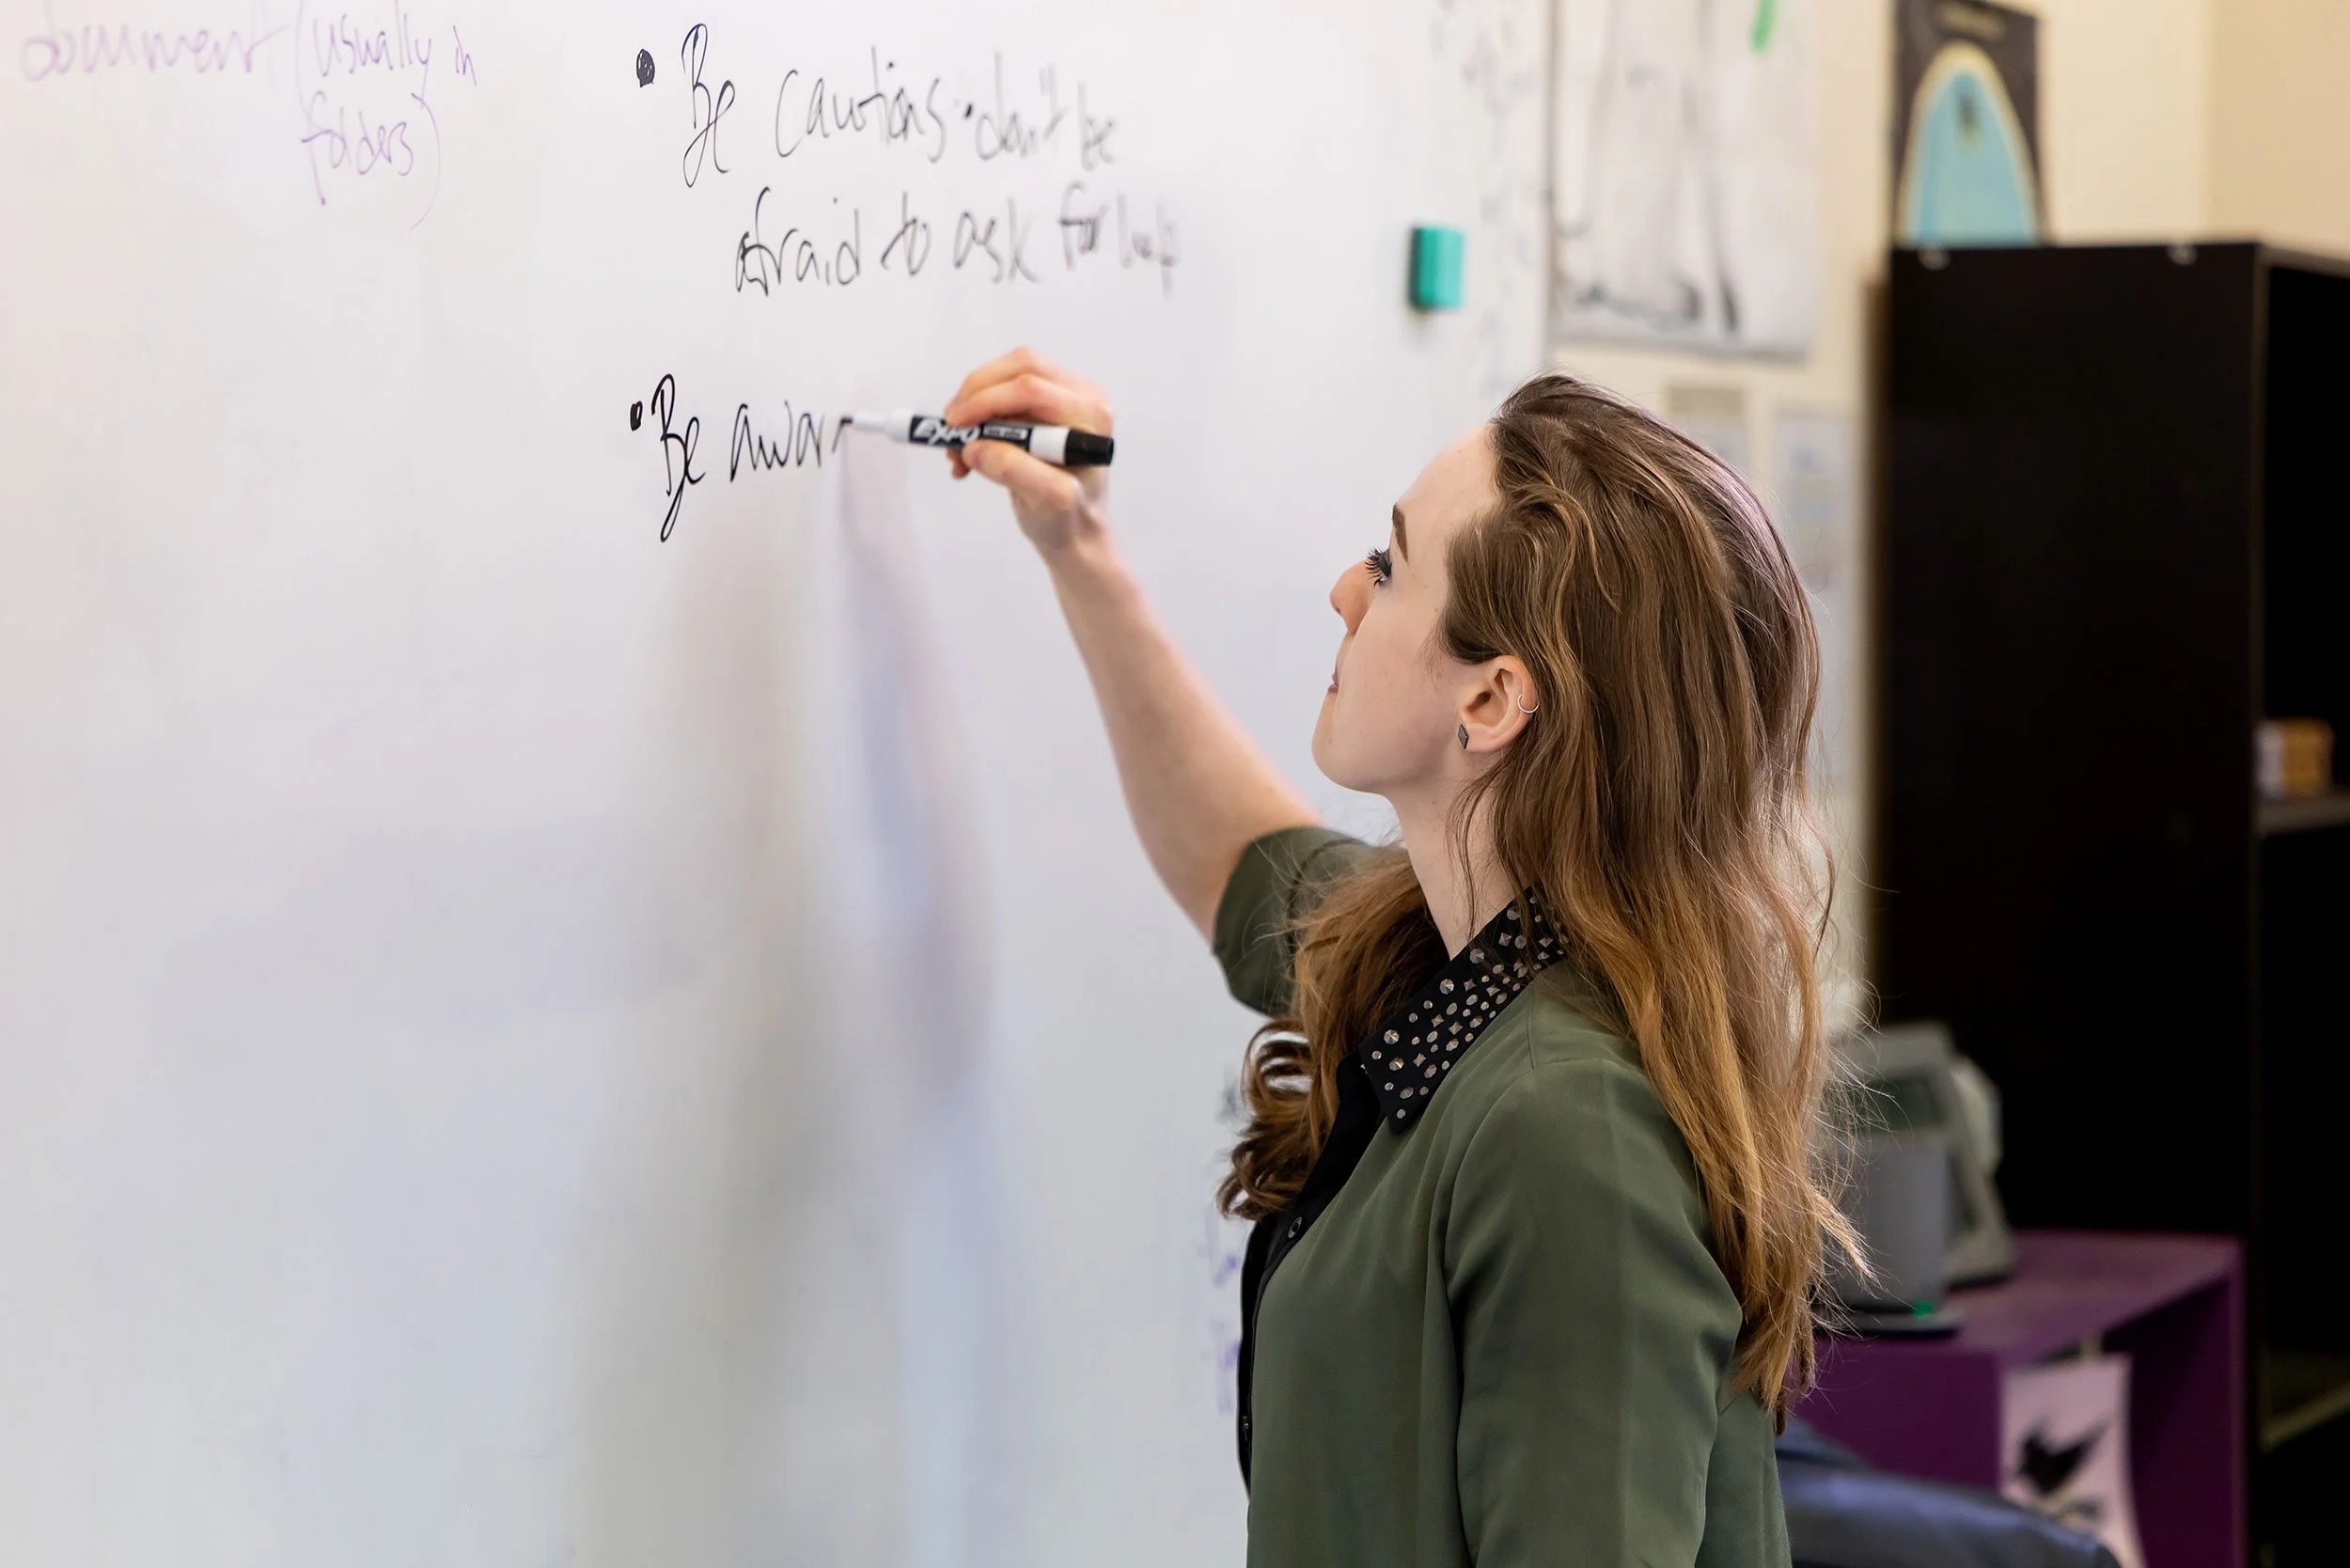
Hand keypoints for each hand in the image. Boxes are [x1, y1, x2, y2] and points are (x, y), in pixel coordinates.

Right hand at [944, 347, 1112, 559]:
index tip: (954, 425)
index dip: (987, 400)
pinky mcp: (1044, 403)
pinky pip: (1002, 391)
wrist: (1074, 531)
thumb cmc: (1068, 519)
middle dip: (977, 393)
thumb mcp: (1048, 502)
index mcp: (1090, 415)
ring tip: (956, 448)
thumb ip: (1015, 471)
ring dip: (973, 405)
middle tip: (950, 426)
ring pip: (1007, 376)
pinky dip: (977, 415)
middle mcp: (1082, 396)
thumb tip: (975, 447)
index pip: (1032, 388)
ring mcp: (1064, 395)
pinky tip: (966, 452)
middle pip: (1020, 367)